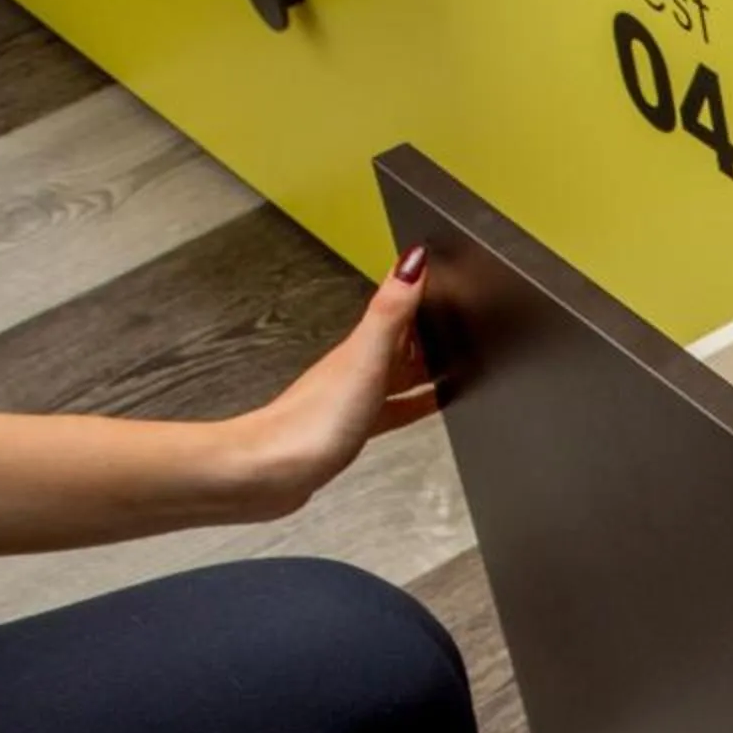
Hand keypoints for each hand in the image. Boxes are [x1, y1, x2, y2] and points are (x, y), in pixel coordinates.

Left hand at [238, 246, 439, 514]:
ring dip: (424, 366)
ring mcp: (354, 399)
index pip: (398, 310)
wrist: (273, 471)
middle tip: (460, 320)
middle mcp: (356, 369)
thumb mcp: (364, 360)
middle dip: (429, 330)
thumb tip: (412, 261)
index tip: (440, 269)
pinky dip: (414, 403)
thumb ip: (390, 312)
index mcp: (359, 348)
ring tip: (455, 362)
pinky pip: (395, 409)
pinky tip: (425, 405)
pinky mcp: (355, 429)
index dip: (420, 290)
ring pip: (399, 375)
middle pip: (401, 343)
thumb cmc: (313, 422)